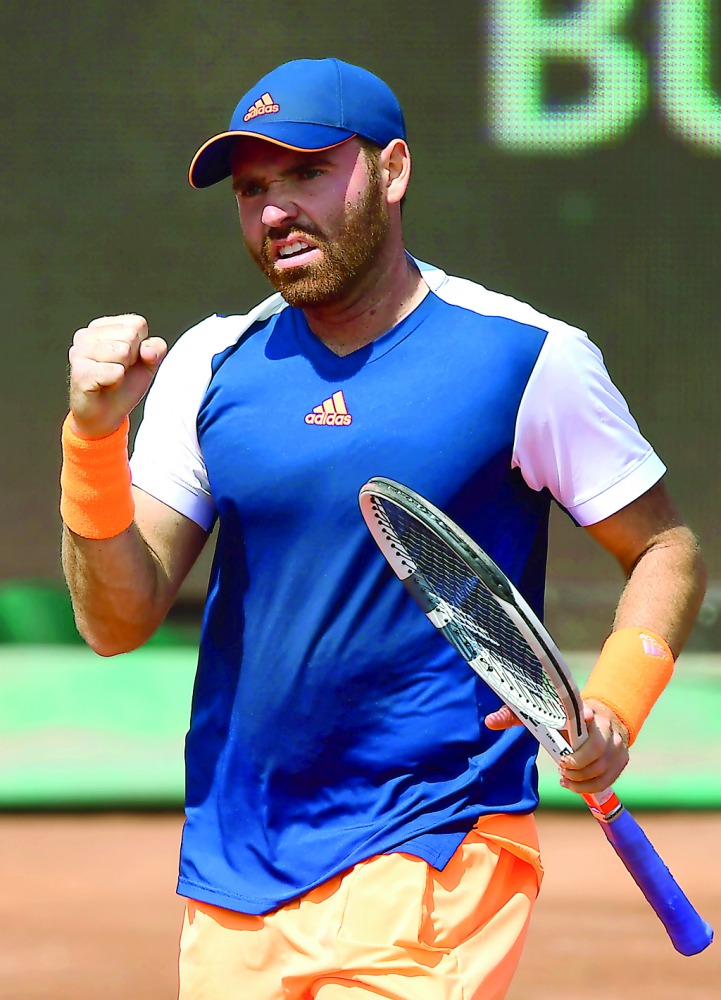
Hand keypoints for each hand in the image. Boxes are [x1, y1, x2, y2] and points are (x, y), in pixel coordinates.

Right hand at [68, 315, 166, 438]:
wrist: (104, 417)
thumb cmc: (123, 386)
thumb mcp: (147, 364)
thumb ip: (156, 348)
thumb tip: (147, 350)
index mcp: (102, 327)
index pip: (138, 323)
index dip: (141, 346)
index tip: (129, 361)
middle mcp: (86, 335)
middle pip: (131, 335)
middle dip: (132, 359)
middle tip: (118, 372)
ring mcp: (80, 352)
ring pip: (123, 351)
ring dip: (122, 372)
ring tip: (110, 378)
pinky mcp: (80, 372)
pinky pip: (115, 371)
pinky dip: (115, 383)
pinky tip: (104, 386)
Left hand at [485, 700, 629, 794]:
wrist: (600, 716)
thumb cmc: (563, 717)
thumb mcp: (541, 712)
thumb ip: (515, 716)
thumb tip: (489, 721)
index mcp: (584, 710)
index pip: (588, 712)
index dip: (587, 715)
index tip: (585, 715)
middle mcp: (605, 725)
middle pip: (597, 748)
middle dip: (577, 762)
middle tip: (562, 764)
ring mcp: (617, 743)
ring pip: (602, 767)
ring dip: (581, 778)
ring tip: (565, 777)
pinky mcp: (622, 759)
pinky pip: (608, 780)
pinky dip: (589, 787)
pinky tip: (573, 784)